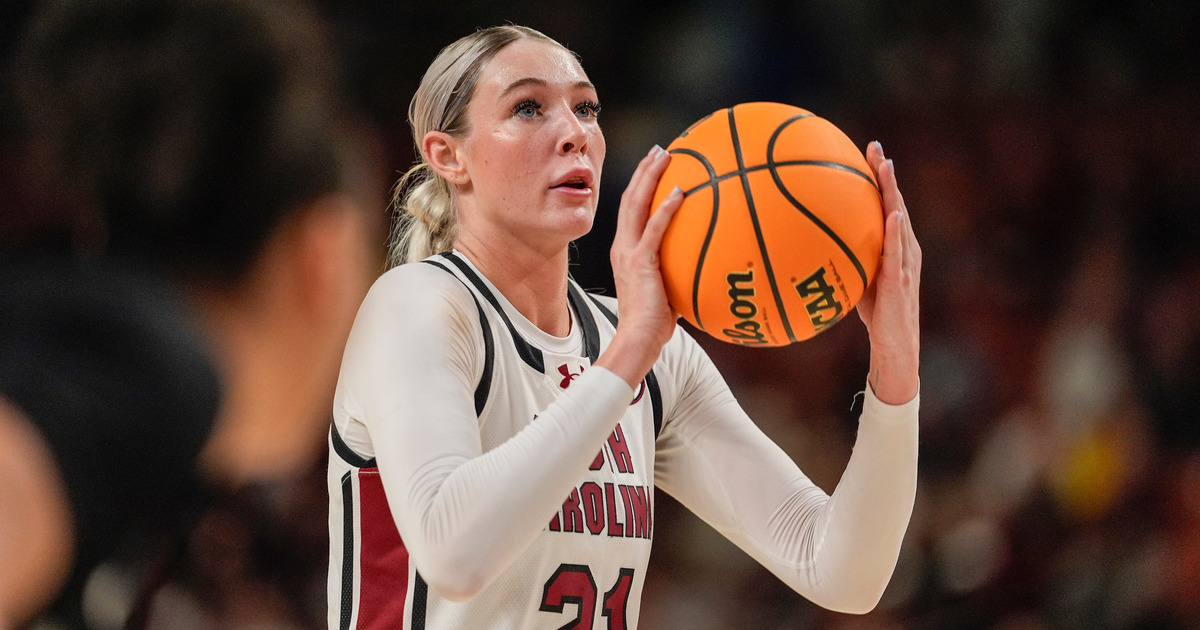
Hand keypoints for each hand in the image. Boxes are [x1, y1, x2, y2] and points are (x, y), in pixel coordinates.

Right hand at [596, 145, 684, 387]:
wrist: (638, 339)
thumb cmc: (655, 323)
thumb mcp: (668, 290)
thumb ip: (679, 271)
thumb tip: (705, 263)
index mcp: (626, 251)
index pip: (631, 211)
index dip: (641, 185)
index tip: (656, 166)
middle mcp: (623, 246)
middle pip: (630, 198)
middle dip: (645, 171)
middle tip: (660, 150)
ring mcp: (629, 252)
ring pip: (636, 205)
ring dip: (650, 177)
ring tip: (664, 155)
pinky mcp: (639, 262)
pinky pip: (654, 228)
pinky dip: (666, 208)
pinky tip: (680, 191)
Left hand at [857, 142, 920, 404]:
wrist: (895, 343)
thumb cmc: (875, 312)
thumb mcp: (856, 277)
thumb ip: (843, 256)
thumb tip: (807, 242)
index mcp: (894, 244)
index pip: (886, 204)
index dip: (880, 178)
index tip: (868, 151)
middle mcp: (905, 247)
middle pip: (895, 202)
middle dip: (886, 174)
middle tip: (875, 147)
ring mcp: (906, 261)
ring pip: (900, 219)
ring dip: (893, 193)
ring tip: (886, 167)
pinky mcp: (901, 279)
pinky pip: (898, 251)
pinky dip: (896, 230)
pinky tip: (892, 213)